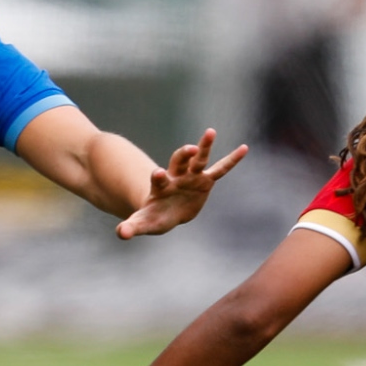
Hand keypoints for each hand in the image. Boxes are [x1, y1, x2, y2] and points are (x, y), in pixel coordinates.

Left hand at [115, 130, 248, 239]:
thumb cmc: (154, 216)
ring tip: (210, 132)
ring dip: (204, 146)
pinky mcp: (205, 181)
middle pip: (179, 161)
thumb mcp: (143, 223)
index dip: (159, 176)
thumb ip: (132, 226)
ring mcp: (191, 177)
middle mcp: (176, 177)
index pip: (159, 178)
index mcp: (161, 186)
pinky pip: (220, 170)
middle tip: (190, 148)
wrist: (166, 213)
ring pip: (199, 159)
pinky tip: (244, 148)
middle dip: (184, 154)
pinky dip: (232, 160)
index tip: (158, 173)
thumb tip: (121, 233)